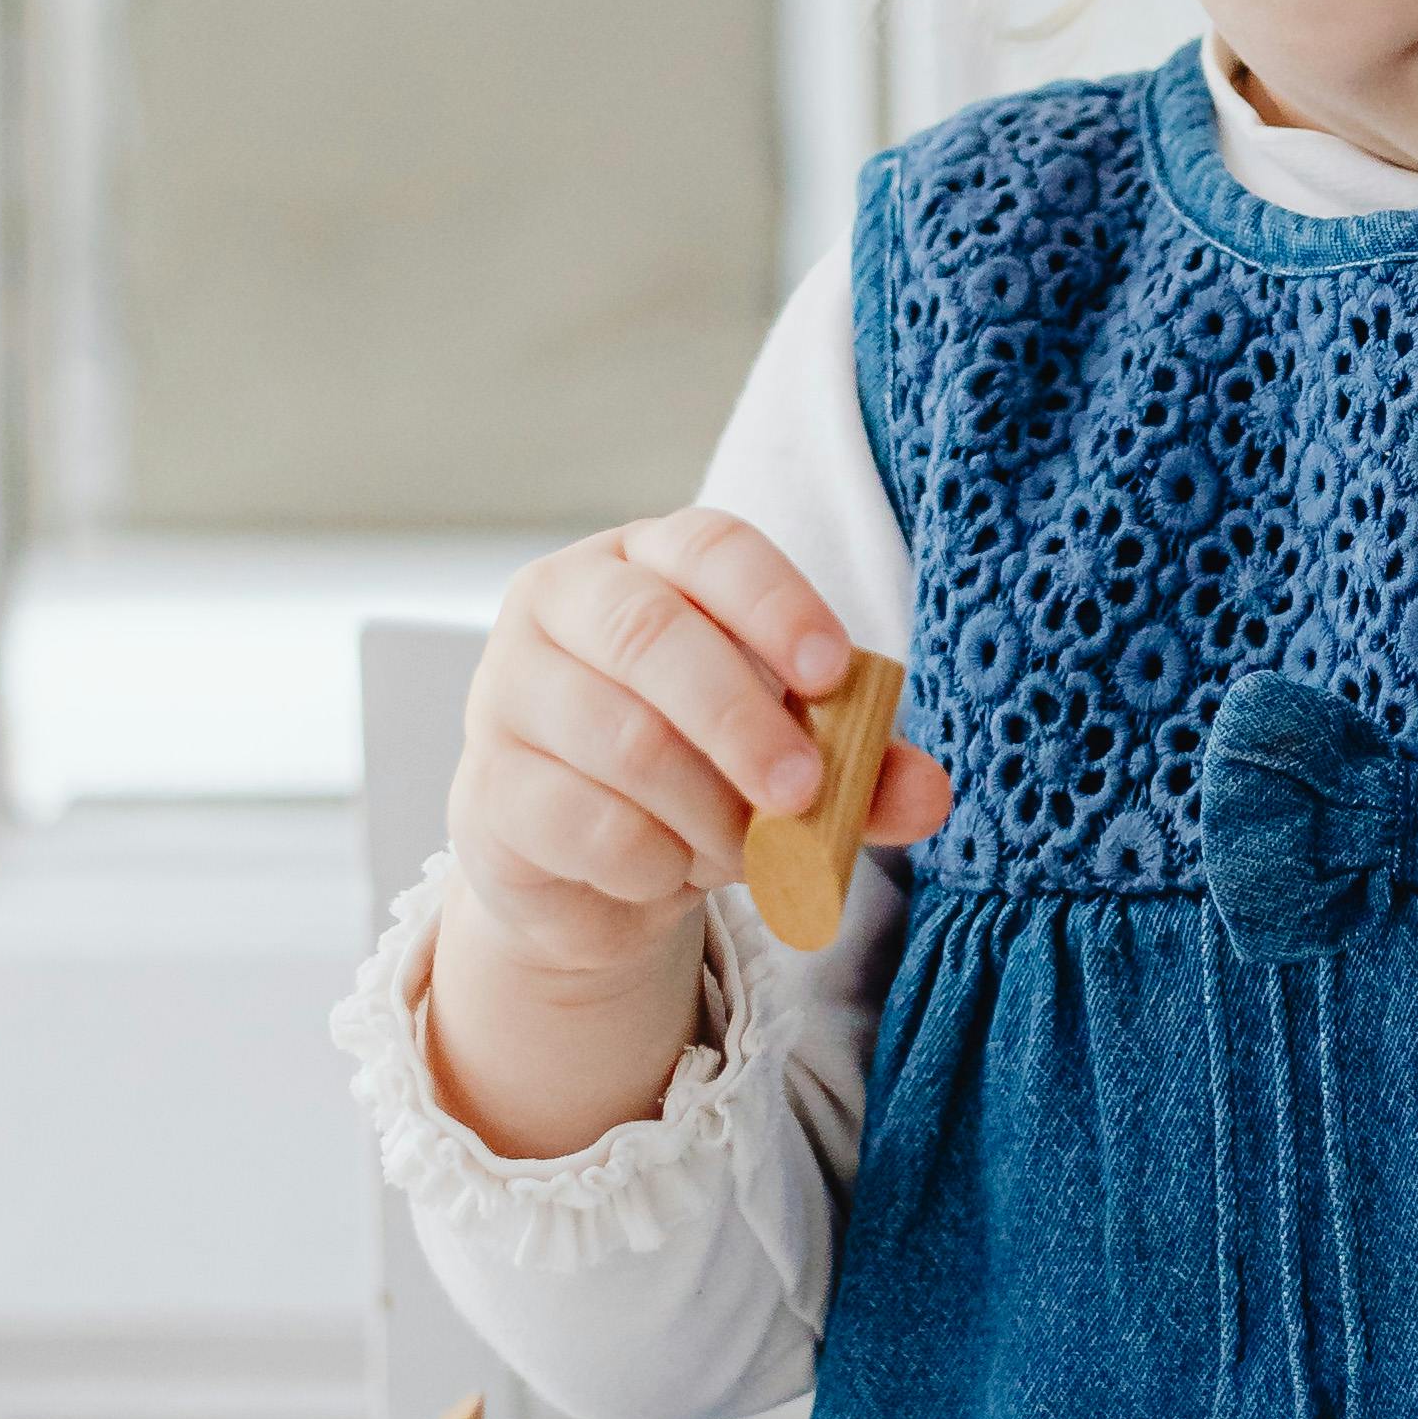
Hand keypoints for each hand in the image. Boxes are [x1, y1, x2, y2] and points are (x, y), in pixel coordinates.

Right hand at [423, 515, 950, 1161]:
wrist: (586, 866)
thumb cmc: (697, 770)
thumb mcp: (787, 754)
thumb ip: (860, 767)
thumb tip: (929, 794)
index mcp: (647, 560)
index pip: (708, 547)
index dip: (775, 602)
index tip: (833, 672)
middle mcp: (564, 604)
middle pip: (651, 635)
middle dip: (742, 719)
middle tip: (807, 791)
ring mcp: (510, 692)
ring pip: (624, 741)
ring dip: (709, 813)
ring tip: (748, 849)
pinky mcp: (487, 790)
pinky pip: (584, 825)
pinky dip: (654, 863)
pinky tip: (671, 871)